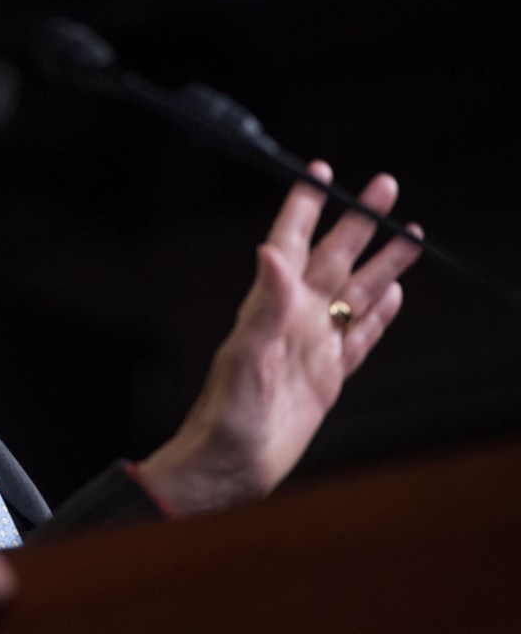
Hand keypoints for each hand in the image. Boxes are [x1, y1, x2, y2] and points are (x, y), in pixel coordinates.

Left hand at [137, 162, 423, 515]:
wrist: (231, 464)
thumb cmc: (228, 414)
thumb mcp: (246, 355)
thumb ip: (265, 303)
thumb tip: (271, 251)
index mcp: (272, 305)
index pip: (290, 242)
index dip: (305, 206)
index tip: (320, 171)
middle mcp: (294, 318)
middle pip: (334, 257)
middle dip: (358, 221)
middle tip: (384, 186)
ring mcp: (313, 345)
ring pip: (356, 291)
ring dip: (381, 262)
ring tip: (408, 231)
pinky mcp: (328, 376)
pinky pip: (360, 336)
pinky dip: (378, 314)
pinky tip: (395, 296)